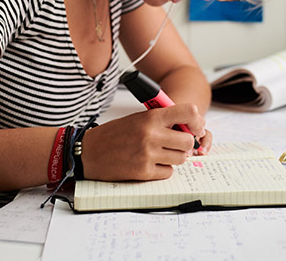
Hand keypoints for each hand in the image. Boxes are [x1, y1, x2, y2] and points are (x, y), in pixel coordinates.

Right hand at [79, 104, 205, 180]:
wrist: (89, 152)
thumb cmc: (114, 134)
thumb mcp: (138, 119)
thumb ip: (161, 121)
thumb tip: (189, 129)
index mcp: (151, 117)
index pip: (188, 112)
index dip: (197, 121)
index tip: (196, 128)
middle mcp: (152, 134)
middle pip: (188, 141)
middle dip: (184, 144)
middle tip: (174, 145)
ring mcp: (148, 154)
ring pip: (181, 158)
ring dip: (174, 158)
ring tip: (159, 154)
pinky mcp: (144, 171)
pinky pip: (168, 172)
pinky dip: (162, 170)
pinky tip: (150, 164)